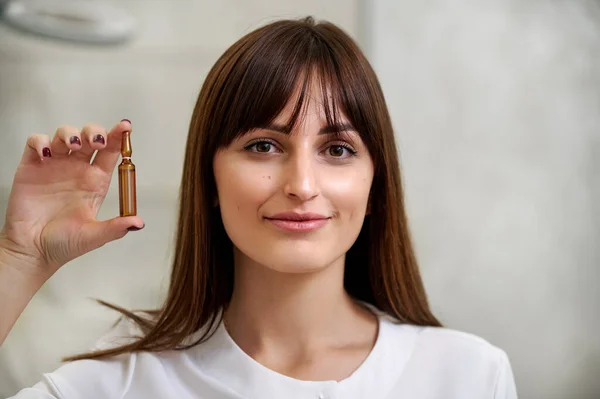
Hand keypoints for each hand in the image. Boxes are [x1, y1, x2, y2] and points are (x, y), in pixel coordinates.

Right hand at [0, 120, 143, 278]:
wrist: (32, 250)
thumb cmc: (63, 243)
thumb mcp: (94, 236)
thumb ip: (115, 227)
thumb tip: (138, 223)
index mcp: (95, 181)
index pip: (110, 152)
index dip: (118, 137)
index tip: (125, 127)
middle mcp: (77, 170)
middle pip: (90, 137)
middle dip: (95, 131)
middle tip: (96, 141)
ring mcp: (55, 166)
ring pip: (65, 134)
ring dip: (70, 133)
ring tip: (72, 146)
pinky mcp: (32, 167)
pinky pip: (37, 143)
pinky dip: (41, 141)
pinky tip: (46, 153)